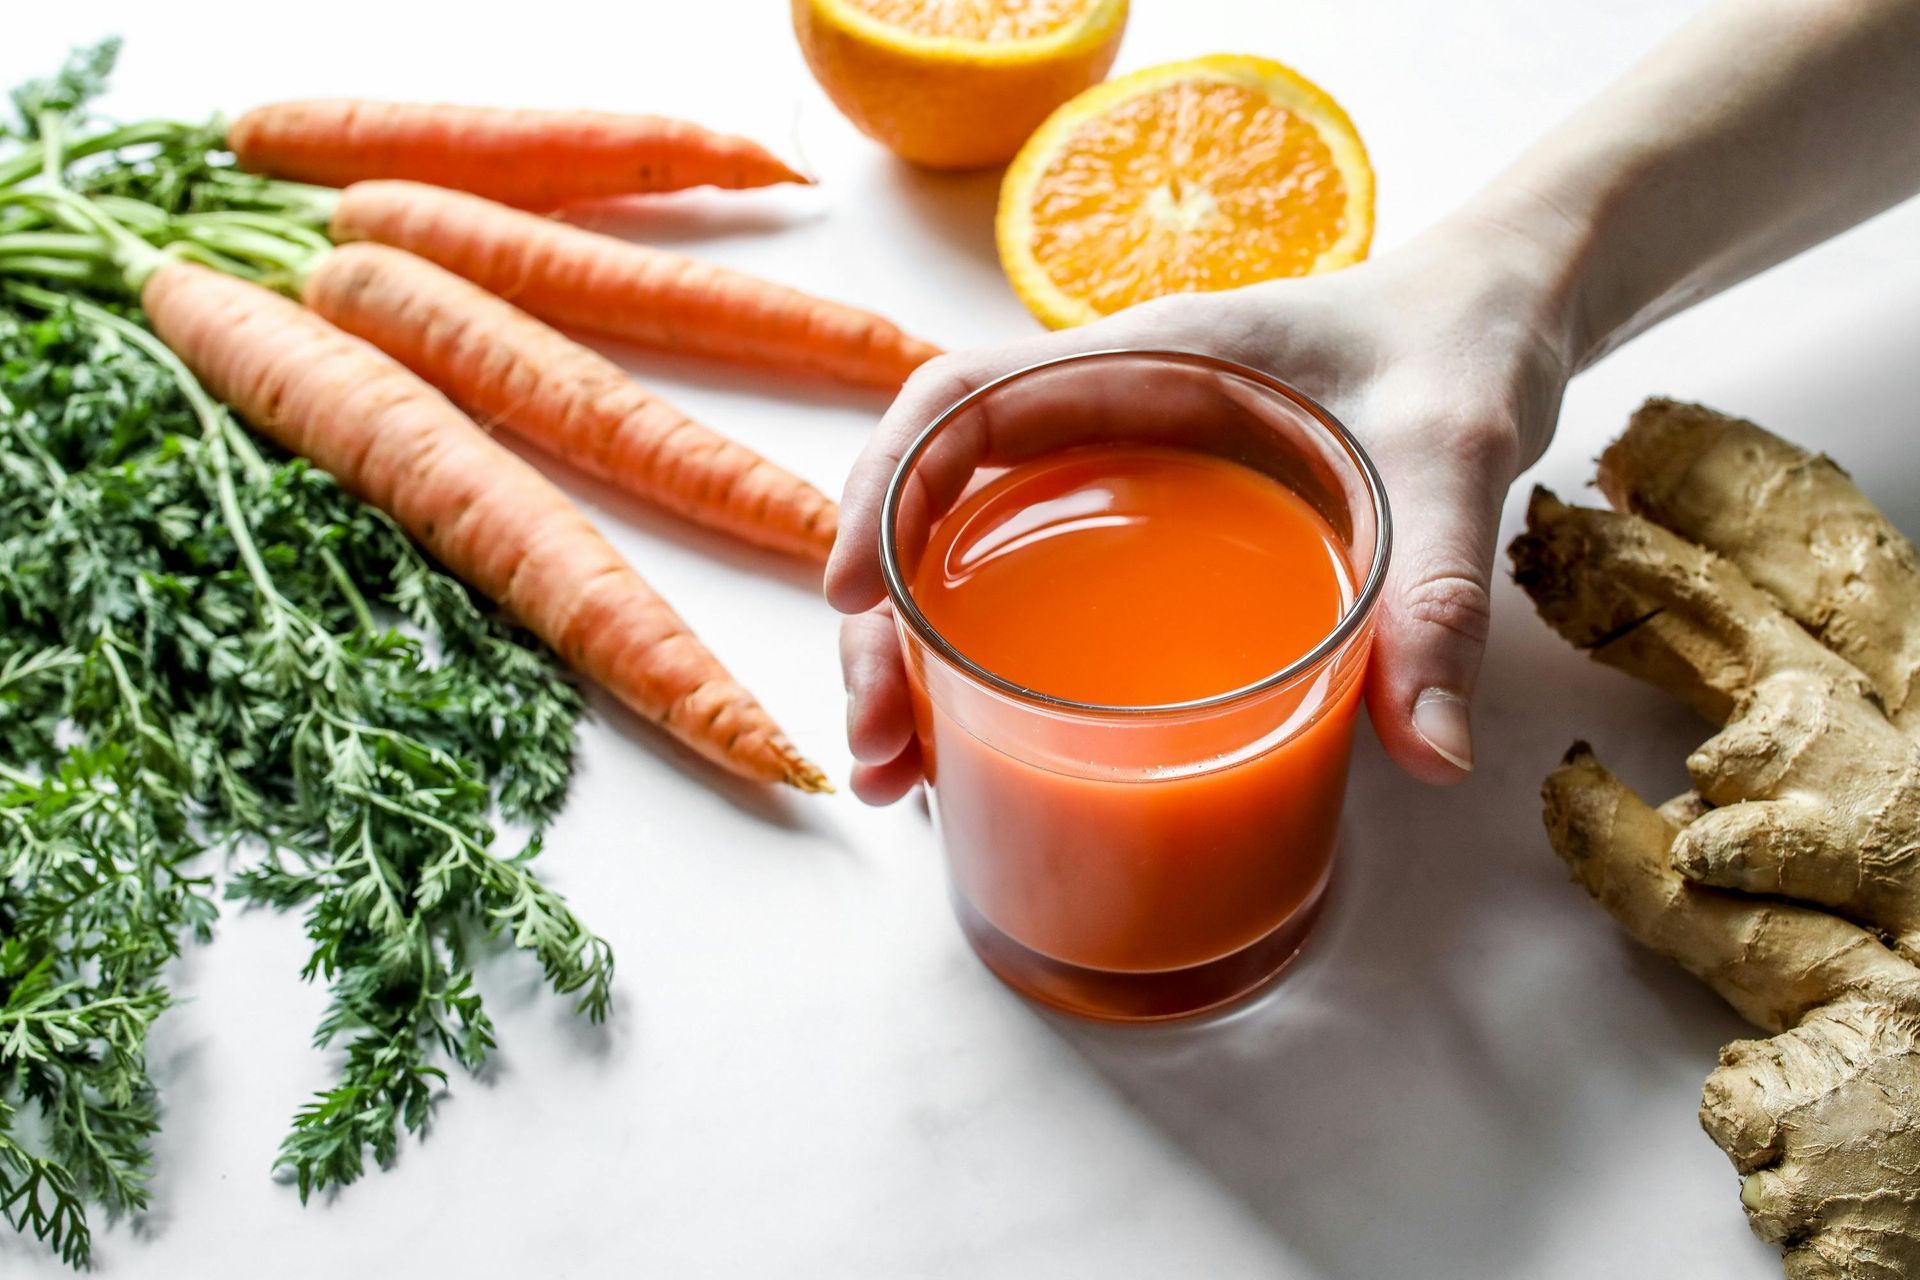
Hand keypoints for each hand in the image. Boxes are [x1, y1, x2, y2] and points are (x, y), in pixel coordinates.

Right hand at [827, 216, 1575, 801]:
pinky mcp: (1154, 523)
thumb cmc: (1461, 351)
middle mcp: (1109, 413)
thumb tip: (1435, 759)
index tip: (851, 595)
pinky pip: (1036, 580)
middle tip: (880, 746)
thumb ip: (1439, 597)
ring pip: (973, 551)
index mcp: (1148, 361)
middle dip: (883, 622)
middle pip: (941, 500)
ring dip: (915, 655)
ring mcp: (1124, 469)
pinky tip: (984, 743)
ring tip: (904, 773)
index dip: (886, 486)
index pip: (963, 396)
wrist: (1500, 320)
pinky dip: (986, 657)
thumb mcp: (1456, 462)